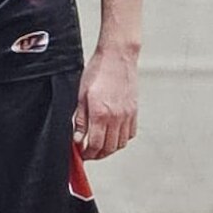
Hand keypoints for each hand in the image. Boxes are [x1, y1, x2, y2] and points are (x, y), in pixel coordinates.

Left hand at [75, 44, 139, 160]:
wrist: (118, 56)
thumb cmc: (98, 71)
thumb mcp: (81, 95)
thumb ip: (80, 119)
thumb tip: (78, 138)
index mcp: (100, 114)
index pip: (95, 145)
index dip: (87, 154)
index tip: (81, 154)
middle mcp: (116, 117)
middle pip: (109, 148)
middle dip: (97, 155)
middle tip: (88, 154)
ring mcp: (127, 115)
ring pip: (120, 143)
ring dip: (109, 149)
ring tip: (99, 147)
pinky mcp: (134, 111)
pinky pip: (130, 133)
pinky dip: (121, 139)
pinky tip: (113, 136)